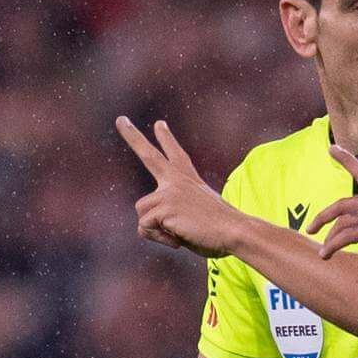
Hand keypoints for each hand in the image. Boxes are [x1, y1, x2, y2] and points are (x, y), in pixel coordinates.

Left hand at [116, 117, 249, 255]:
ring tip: (179, 233)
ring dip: (156, 229)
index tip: (159, 124)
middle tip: (121, 120)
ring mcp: (169, 192)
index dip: (167, 139)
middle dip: (133, 136)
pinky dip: (160, 238)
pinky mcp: (164, 206)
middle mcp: (177, 181)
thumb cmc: (221, 233)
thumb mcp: (197, 218)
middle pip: (149, 155)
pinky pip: (145, 226)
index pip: (176, 155)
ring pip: (142, 211)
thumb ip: (174, 215)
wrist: (236, 231)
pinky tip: (179, 238)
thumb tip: (150, 223)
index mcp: (189, 181)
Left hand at [311, 146, 357, 260]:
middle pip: (340, 205)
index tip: (332, 148)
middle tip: (311, 228)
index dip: (345, 159)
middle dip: (322, 218)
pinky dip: (333, 246)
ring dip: (329, 240)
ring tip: (323, 253)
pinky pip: (346, 237)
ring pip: (340, 224)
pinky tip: (327, 255)